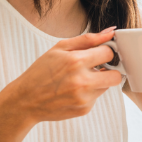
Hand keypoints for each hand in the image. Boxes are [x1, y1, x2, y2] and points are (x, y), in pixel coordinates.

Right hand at [0, 27, 122, 122]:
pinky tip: (73, 91)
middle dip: (110, 70)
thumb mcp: (60, 48)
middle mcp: (82, 81)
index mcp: (76, 62)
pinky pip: (97, 97)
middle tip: (97, 68)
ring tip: (80, 79)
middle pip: (116, 75)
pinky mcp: (84, 109)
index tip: (99, 53)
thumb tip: (110, 32)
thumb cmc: (41, 72)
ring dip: (98, 81)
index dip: (105, 52)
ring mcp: (84, 98)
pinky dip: (89, 93)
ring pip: (107, 86)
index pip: (109, 53)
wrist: (25, 100)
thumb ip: (88, 39)